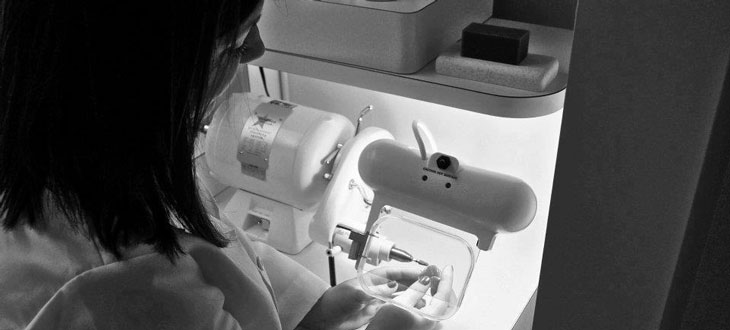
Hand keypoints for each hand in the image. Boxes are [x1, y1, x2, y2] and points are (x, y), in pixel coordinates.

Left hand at [298, 267, 422, 329]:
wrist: (324, 317)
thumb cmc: (335, 300)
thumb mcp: (356, 293)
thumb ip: (375, 290)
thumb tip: (393, 285)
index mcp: (373, 277)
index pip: (398, 272)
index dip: (413, 273)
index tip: (427, 274)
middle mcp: (378, 286)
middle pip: (403, 283)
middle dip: (418, 284)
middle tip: (433, 286)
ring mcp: (378, 299)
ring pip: (402, 295)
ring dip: (415, 296)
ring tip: (429, 300)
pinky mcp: (376, 311)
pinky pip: (396, 307)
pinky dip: (407, 308)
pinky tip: (415, 310)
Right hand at [365, 265, 455, 329]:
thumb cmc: (387, 327)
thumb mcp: (401, 303)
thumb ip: (415, 290)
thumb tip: (426, 280)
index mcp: (429, 318)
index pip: (444, 295)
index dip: (446, 279)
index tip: (447, 268)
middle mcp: (429, 322)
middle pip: (441, 300)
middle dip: (438, 284)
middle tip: (435, 272)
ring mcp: (423, 324)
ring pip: (432, 303)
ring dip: (429, 291)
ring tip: (423, 280)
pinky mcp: (417, 324)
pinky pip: (423, 308)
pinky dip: (421, 298)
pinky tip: (413, 293)